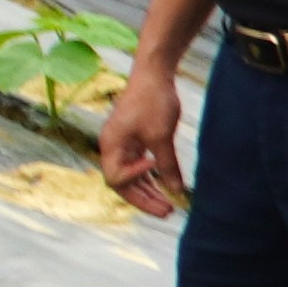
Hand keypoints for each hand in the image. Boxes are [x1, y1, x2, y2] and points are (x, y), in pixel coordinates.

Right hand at [99, 59, 185, 217]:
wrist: (154, 74)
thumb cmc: (153, 101)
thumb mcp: (161, 136)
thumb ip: (167, 166)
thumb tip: (177, 191)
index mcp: (111, 146)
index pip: (116, 178)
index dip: (135, 180)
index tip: (154, 167)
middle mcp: (113, 148)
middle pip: (123, 184)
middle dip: (144, 200)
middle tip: (168, 212)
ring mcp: (122, 146)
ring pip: (131, 178)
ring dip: (149, 193)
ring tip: (169, 207)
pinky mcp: (133, 141)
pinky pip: (139, 167)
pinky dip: (151, 179)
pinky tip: (165, 187)